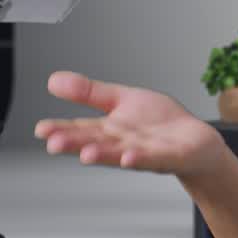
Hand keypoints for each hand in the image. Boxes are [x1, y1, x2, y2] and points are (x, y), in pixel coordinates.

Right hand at [34, 71, 226, 180]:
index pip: (81, 129)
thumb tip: (54, 80)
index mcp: (110, 130)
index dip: (61, 129)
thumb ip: (90, 92)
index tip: (41, 129)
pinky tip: (128, 156)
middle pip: (96, 143)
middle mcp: (122, 143)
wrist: (196, 141)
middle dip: (75, 144)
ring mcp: (144, 152)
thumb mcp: (122, 99)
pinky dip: (140, 158)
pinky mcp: (168, 156)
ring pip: (120, 154)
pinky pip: (153, 158)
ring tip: (86, 154)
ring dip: (103, 155)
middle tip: (54, 143)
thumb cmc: (159, 123)